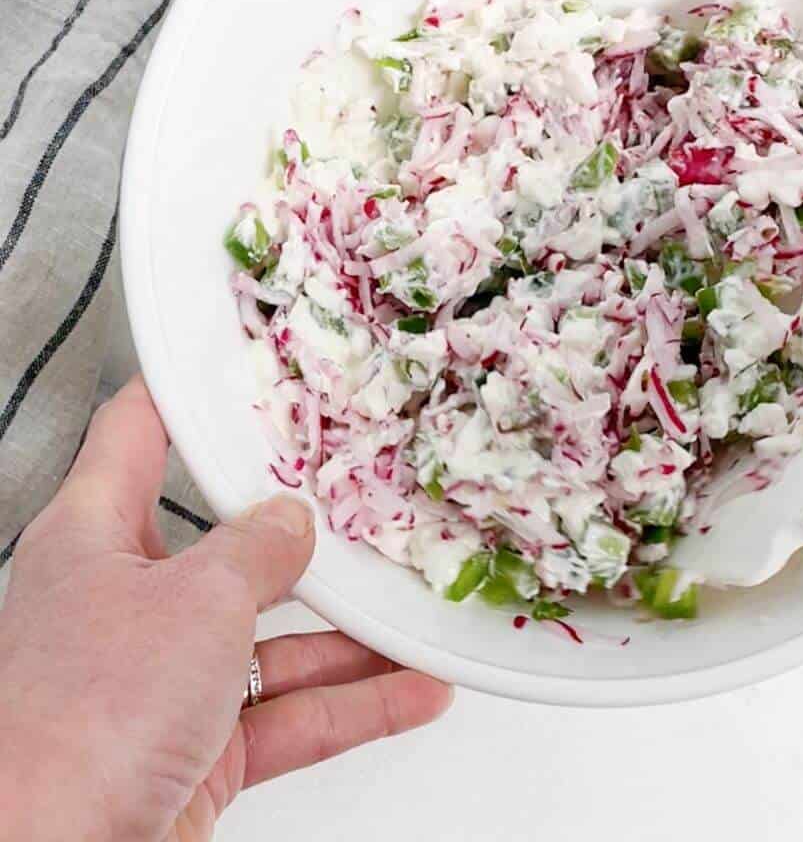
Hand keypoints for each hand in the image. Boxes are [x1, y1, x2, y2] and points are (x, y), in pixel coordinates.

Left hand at [0, 377, 451, 841]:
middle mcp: (123, 604)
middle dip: (303, 537)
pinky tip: (409, 691)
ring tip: (413, 615)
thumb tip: (293, 525)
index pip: (137, 435)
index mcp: (94, 540)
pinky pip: (287, 712)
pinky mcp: (190, 747)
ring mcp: (157, 680)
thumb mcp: (197, 602)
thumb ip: (260, 552)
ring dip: (348, 637)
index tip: (244, 367)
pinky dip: (350, 703)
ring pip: (271, 638)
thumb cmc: (76, 725)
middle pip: (229, 547)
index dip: (189, 394)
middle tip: (363, 504)